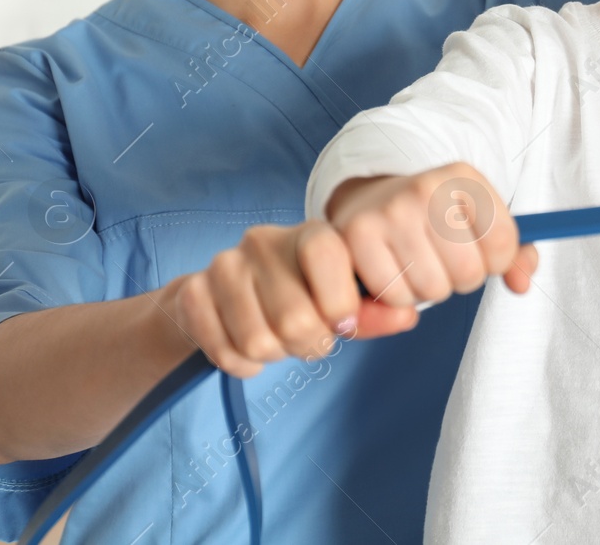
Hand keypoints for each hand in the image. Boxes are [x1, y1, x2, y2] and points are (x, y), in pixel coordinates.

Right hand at [171, 221, 416, 378]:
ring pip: (259, 340)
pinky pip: (226, 351)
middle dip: (307, 345)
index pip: (327, 254)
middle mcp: (263, 241)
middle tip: (305, 340)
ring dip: (274, 355)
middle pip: (296, 318)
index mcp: (309, 234)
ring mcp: (223, 264)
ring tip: (276, 340)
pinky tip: (245, 349)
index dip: (338, 304)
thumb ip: (372, 311)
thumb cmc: (295, 298)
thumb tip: (408, 316)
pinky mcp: (191, 292)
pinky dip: (241, 364)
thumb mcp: (337, 302)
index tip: (341, 325)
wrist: (218, 299)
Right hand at [326, 162, 537, 310]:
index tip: (480, 251)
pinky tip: (394, 271)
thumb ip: (512, 253)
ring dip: (430, 288)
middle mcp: (426, 187)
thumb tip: (523, 283)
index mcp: (463, 177)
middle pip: (469, 272)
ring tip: (418, 263)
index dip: (496, 261)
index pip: (503, 244)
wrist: (370, 199)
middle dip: (462, 278)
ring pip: (433, 289)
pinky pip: (396, 295)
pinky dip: (399, 296)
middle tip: (444, 260)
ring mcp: (390, 210)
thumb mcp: (477, 219)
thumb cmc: (433, 217)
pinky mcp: (358, 235)